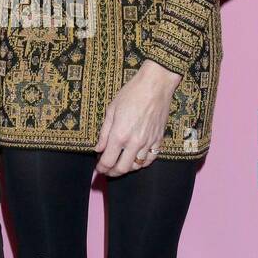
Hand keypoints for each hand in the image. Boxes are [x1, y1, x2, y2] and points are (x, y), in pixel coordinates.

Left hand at [93, 60, 180, 176]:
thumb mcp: (111, 110)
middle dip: (112, 172)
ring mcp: (148, 142)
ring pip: (137, 166)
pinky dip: (143, 163)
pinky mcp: (159, 139)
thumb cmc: (131, 94)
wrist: (155, 85)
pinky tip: (136, 159)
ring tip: (120, 163)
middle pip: (122, 169)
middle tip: (107, 170)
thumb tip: (98, 149)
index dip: (101, 168)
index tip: (98, 168)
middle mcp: (134, 142)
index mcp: (119, 135)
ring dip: (127, 168)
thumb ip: (104, 133)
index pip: (108, 161)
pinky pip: (151, 158)